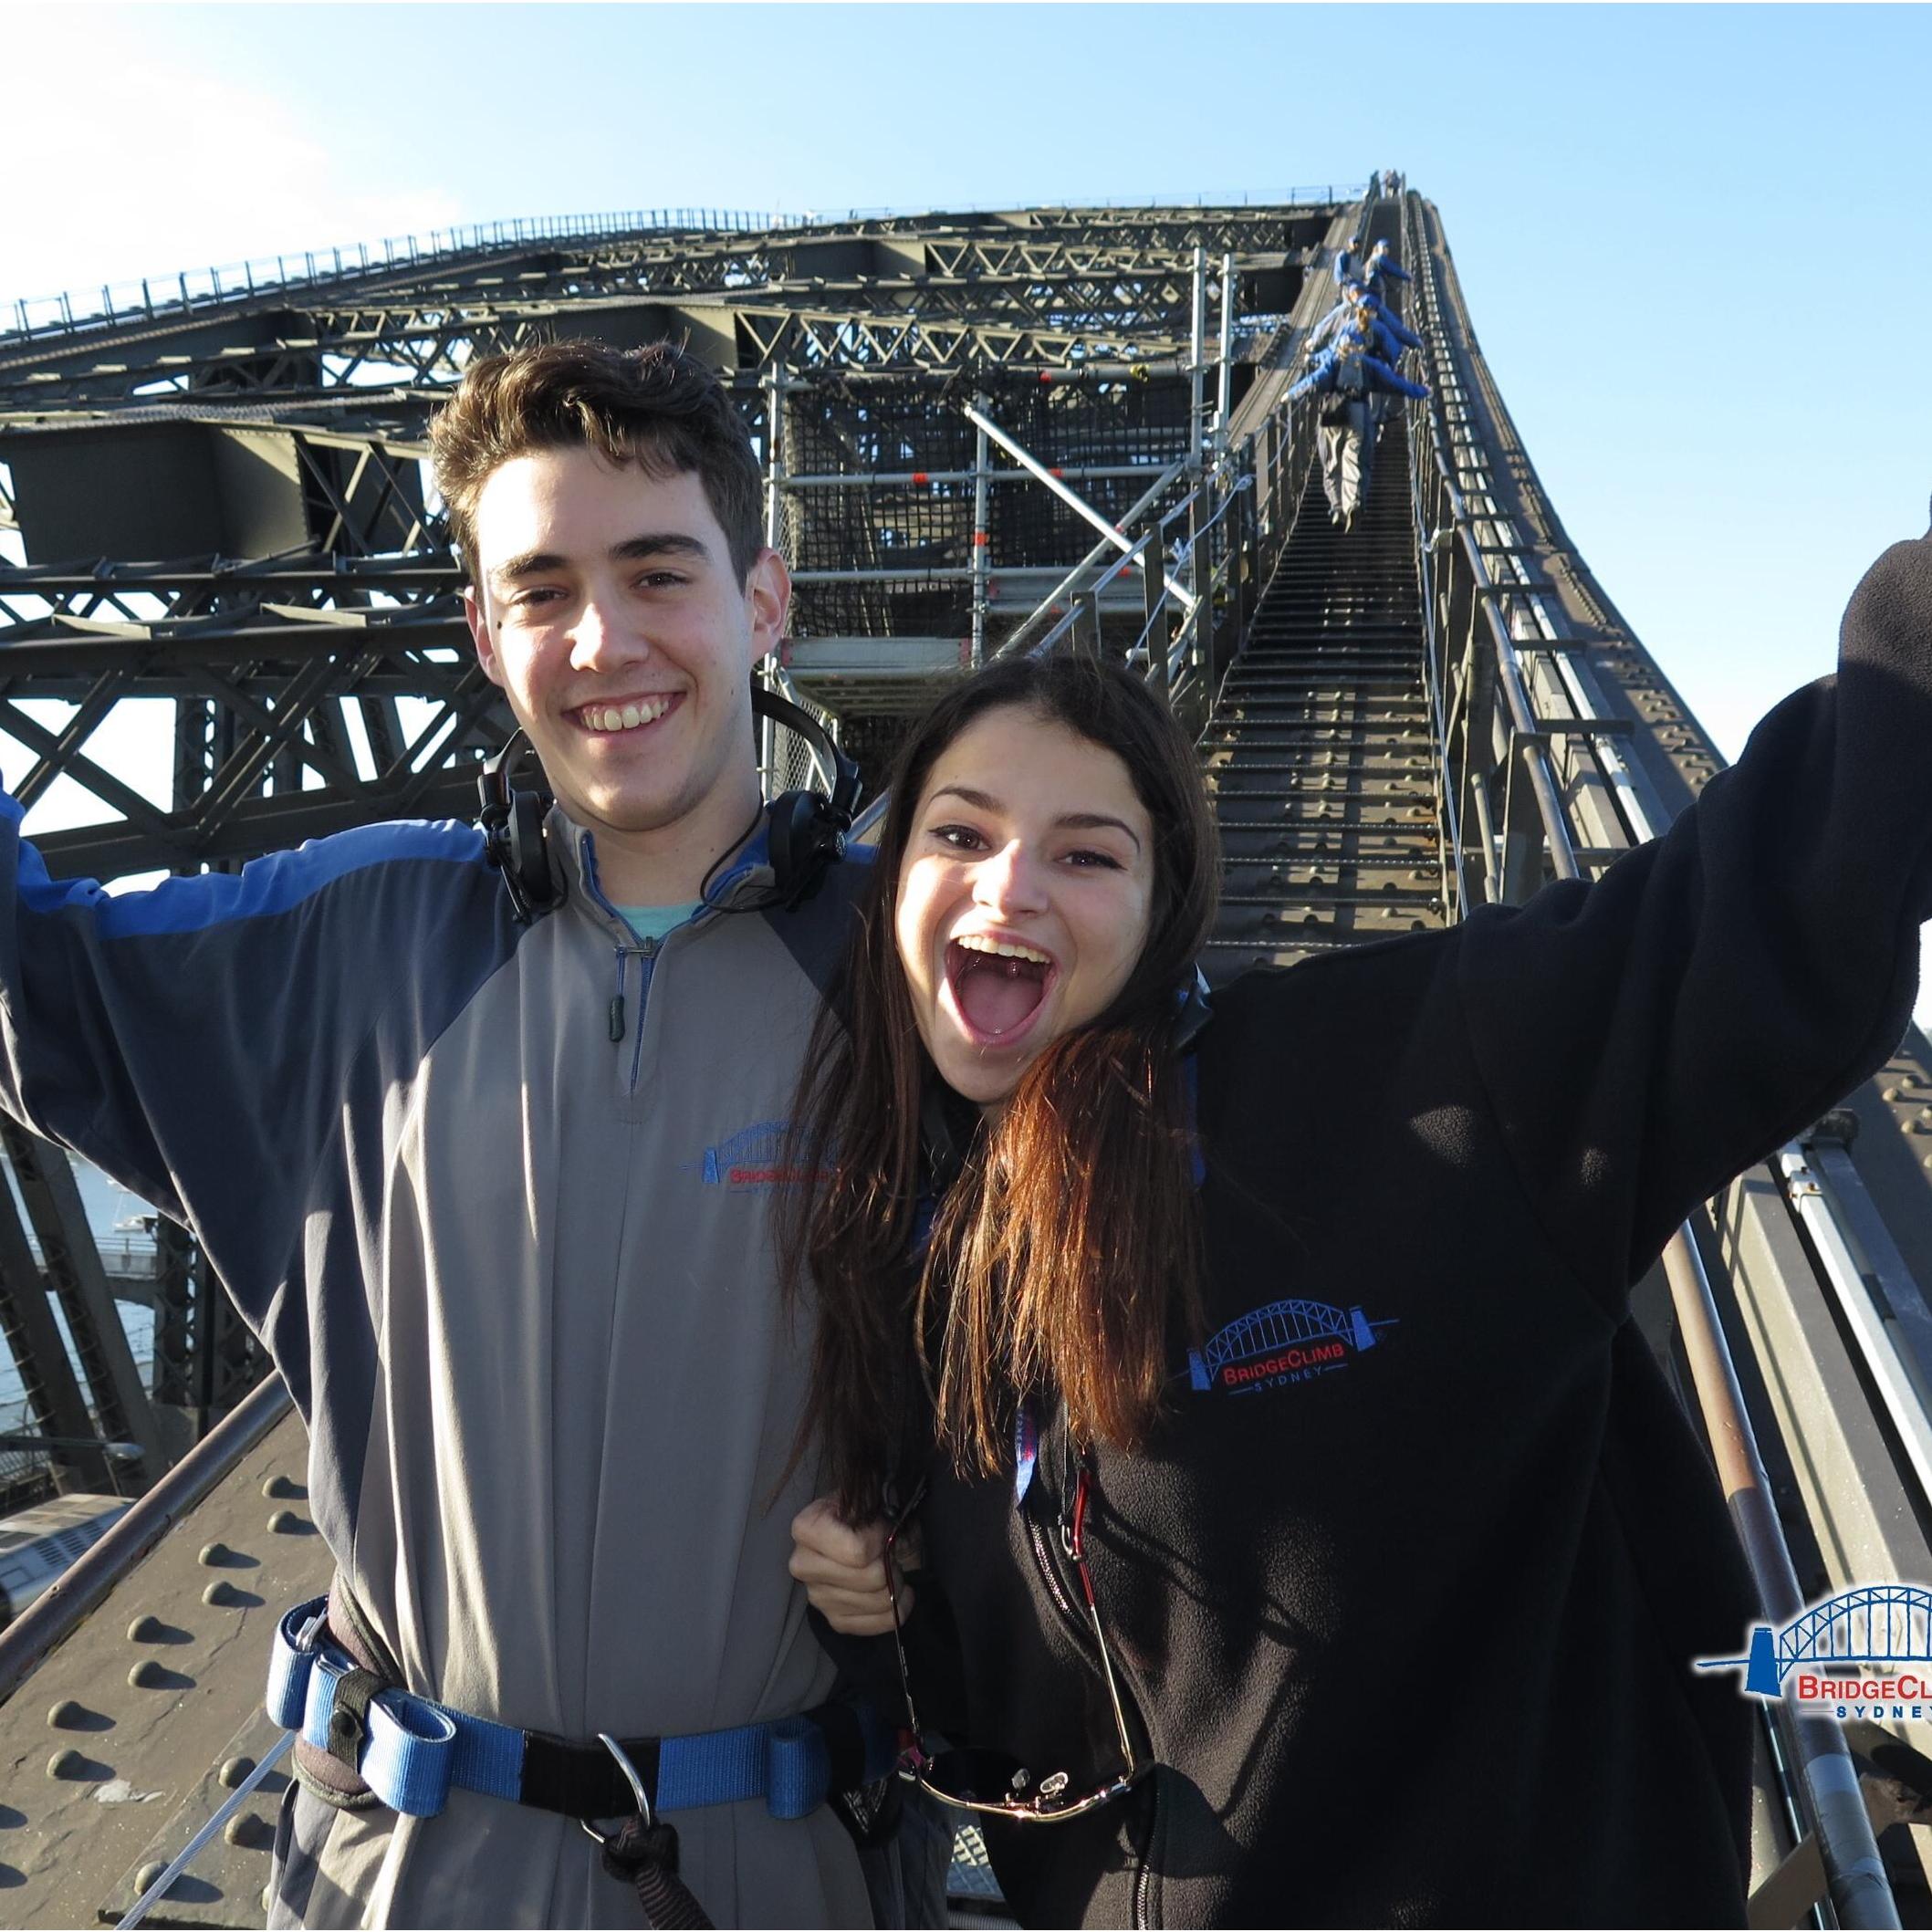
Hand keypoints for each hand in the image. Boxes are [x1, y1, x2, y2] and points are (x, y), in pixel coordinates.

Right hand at [790, 1497, 914, 1635]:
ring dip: (896, 1586)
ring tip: (893, 1570)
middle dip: (891, 1564)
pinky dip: (895, 1611)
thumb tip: (880, 1530)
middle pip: (870, 1578)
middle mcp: (802, 1565)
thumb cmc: (869, 1511)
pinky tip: (896, 1594)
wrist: (872, 1533)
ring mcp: (817, 1596)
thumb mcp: (871, 1496)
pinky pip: (875, 1625)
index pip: (856, 1551)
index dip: (880, 1540)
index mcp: (806, 1529)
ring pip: (877, 1602)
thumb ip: (872, 1506)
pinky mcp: (833, 1619)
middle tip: (891, 1553)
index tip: (883, 1529)